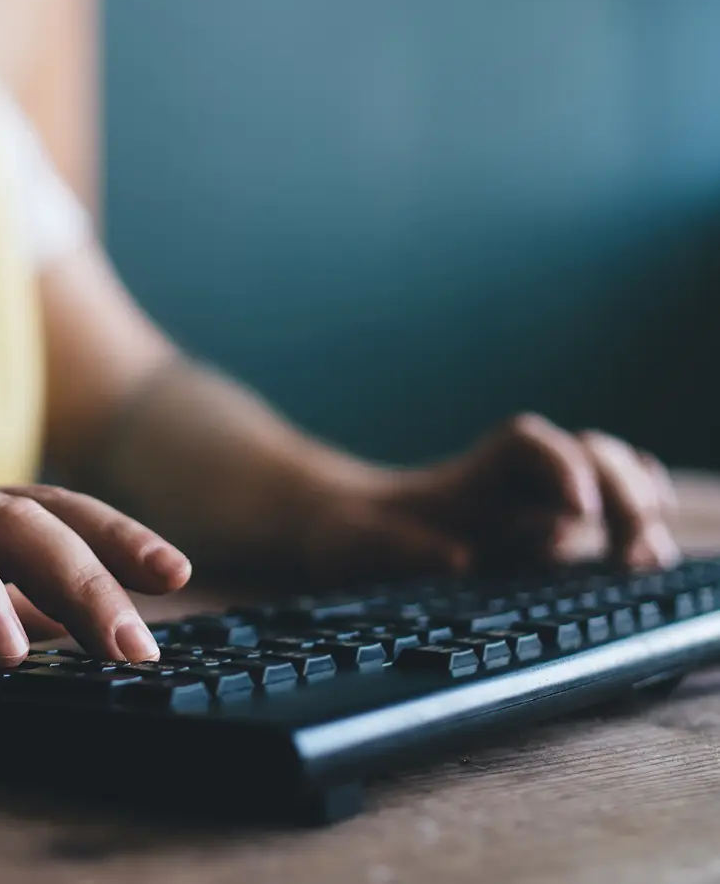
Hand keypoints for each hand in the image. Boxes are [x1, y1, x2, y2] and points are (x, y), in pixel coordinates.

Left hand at [290, 414, 679, 588]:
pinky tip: (649, 557)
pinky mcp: (548, 537)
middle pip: (586, 450)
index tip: (577, 511)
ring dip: (638, 505)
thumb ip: (398, 547)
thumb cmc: (350, 540)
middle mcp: (510, 483)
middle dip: (620, 487)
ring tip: (647, 557)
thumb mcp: (353, 542)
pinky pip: (610, 516)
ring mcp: (535, 505)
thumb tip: (458, 558)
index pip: (528, 442)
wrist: (351, 541)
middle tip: (633, 547)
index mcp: (466, 476)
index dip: (560, 465)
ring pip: (609, 476)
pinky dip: (638, 526)